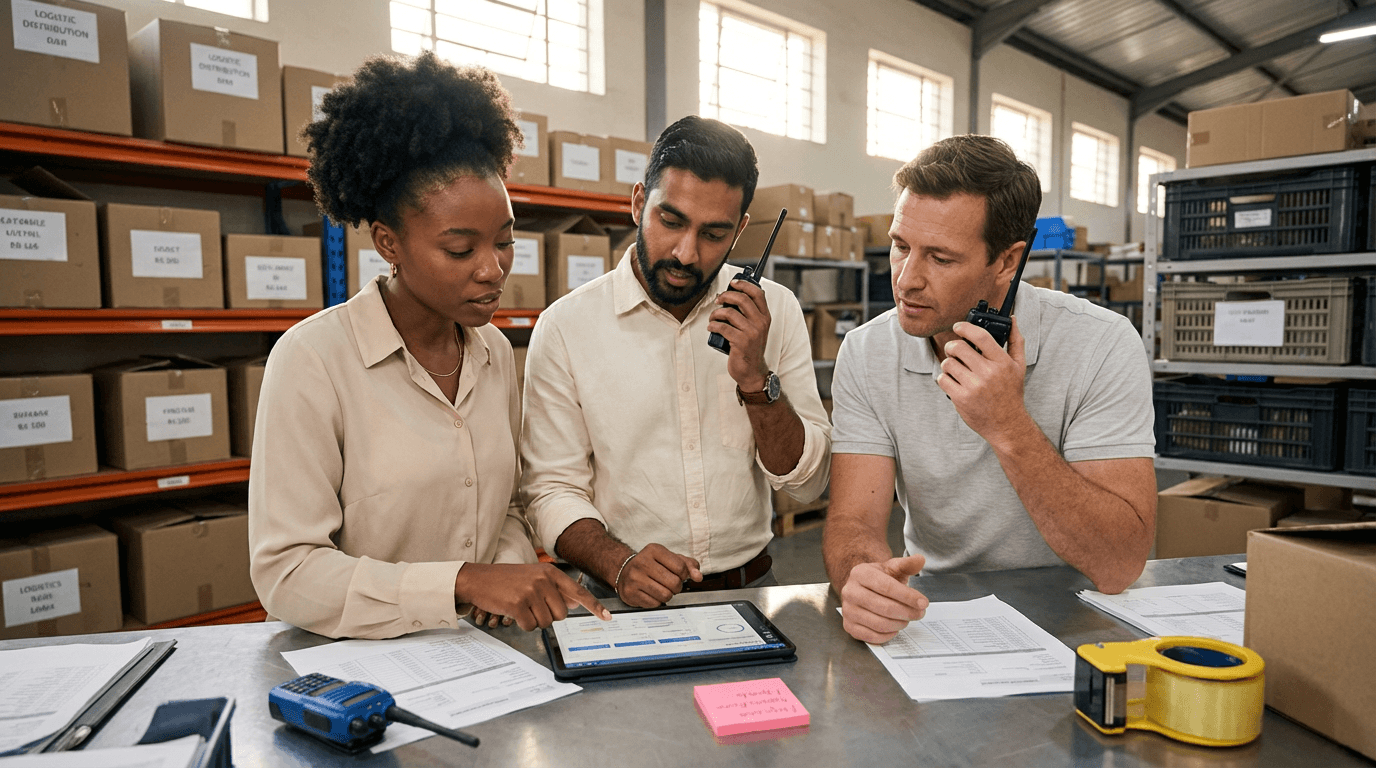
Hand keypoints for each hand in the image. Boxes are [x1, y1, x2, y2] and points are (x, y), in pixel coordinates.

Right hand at [455, 563, 610, 630]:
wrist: (477, 579)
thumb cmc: (505, 580)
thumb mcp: (533, 578)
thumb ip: (555, 589)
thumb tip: (575, 603)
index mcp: (549, 572)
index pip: (578, 592)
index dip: (594, 607)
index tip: (607, 618)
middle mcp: (543, 580)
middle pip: (561, 614)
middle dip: (547, 615)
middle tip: (531, 606)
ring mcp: (530, 591)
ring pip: (546, 622)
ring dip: (533, 620)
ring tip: (520, 606)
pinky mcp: (517, 604)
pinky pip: (530, 626)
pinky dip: (522, 624)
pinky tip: (513, 612)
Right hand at [617, 543, 703, 607]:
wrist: (624, 571)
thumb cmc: (652, 565)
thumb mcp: (669, 558)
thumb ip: (688, 565)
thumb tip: (698, 576)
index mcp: (654, 550)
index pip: (680, 567)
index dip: (684, 575)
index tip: (679, 575)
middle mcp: (642, 562)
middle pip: (674, 583)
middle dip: (676, 587)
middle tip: (670, 584)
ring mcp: (634, 578)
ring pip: (665, 595)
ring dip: (667, 595)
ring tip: (661, 589)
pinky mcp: (630, 592)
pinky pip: (654, 604)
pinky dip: (657, 601)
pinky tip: (651, 594)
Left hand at [708, 278, 770, 390]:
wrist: (752, 371)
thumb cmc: (750, 348)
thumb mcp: (756, 329)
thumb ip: (749, 314)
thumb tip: (732, 297)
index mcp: (765, 317)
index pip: (758, 293)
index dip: (744, 285)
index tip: (733, 284)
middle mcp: (760, 323)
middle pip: (742, 299)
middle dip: (726, 296)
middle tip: (718, 300)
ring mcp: (751, 333)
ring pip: (729, 313)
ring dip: (716, 313)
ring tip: (713, 318)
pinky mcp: (740, 342)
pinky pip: (722, 327)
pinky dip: (713, 325)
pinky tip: (711, 327)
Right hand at [840, 554, 928, 643]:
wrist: (862, 588)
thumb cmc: (879, 579)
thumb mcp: (892, 568)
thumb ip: (907, 564)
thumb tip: (920, 560)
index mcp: (860, 573)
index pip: (887, 587)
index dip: (908, 596)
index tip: (923, 602)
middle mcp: (850, 591)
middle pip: (884, 607)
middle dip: (907, 612)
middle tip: (920, 613)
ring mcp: (848, 610)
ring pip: (879, 624)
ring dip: (899, 624)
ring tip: (907, 619)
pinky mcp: (849, 626)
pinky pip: (872, 636)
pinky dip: (888, 635)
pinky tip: (895, 627)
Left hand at [936, 319, 1030, 443]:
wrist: (1007, 424)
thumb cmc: (1011, 393)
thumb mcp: (1018, 366)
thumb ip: (1015, 341)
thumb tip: (1012, 319)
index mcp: (1002, 362)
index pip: (981, 336)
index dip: (965, 327)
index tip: (958, 326)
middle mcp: (988, 373)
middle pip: (958, 347)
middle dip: (952, 346)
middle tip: (954, 351)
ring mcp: (973, 387)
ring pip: (947, 363)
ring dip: (948, 364)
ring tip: (956, 369)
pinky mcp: (961, 398)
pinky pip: (942, 379)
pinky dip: (945, 379)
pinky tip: (954, 382)